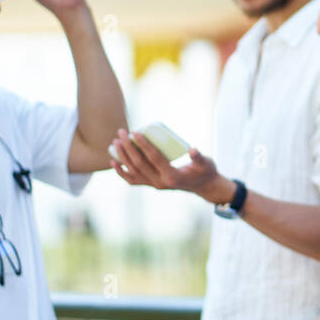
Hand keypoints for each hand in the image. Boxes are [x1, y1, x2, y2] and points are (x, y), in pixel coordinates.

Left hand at [110, 129, 226, 199]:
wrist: (203, 186)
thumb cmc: (205, 171)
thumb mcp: (206, 163)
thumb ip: (199, 157)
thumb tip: (192, 150)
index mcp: (172, 177)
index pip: (154, 158)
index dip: (143, 145)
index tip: (135, 132)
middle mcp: (160, 183)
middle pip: (139, 164)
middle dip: (128, 147)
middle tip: (122, 132)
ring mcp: (154, 185)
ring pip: (133, 171)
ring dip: (122, 156)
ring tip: (116, 142)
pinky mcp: (151, 184)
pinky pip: (132, 180)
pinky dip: (121, 172)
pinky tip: (113, 161)